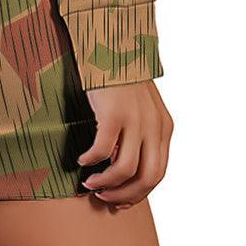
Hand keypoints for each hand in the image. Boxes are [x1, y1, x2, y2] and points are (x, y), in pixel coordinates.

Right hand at [77, 80, 172, 208]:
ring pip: (126, 170)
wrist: (111, 44)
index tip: (118, 200)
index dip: (138, 193)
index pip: (158, 174)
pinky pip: (102, 150)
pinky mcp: (114, 113)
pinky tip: (81, 159)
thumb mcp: (139, 108)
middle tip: (103, 197)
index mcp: (164, 127)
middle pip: (147, 178)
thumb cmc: (120, 79)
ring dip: (106, 183)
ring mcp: (136, 120)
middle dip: (124, 195)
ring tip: (89, 183)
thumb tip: (123, 168)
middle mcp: (155, 126)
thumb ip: (139, 134)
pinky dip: (91, 161)